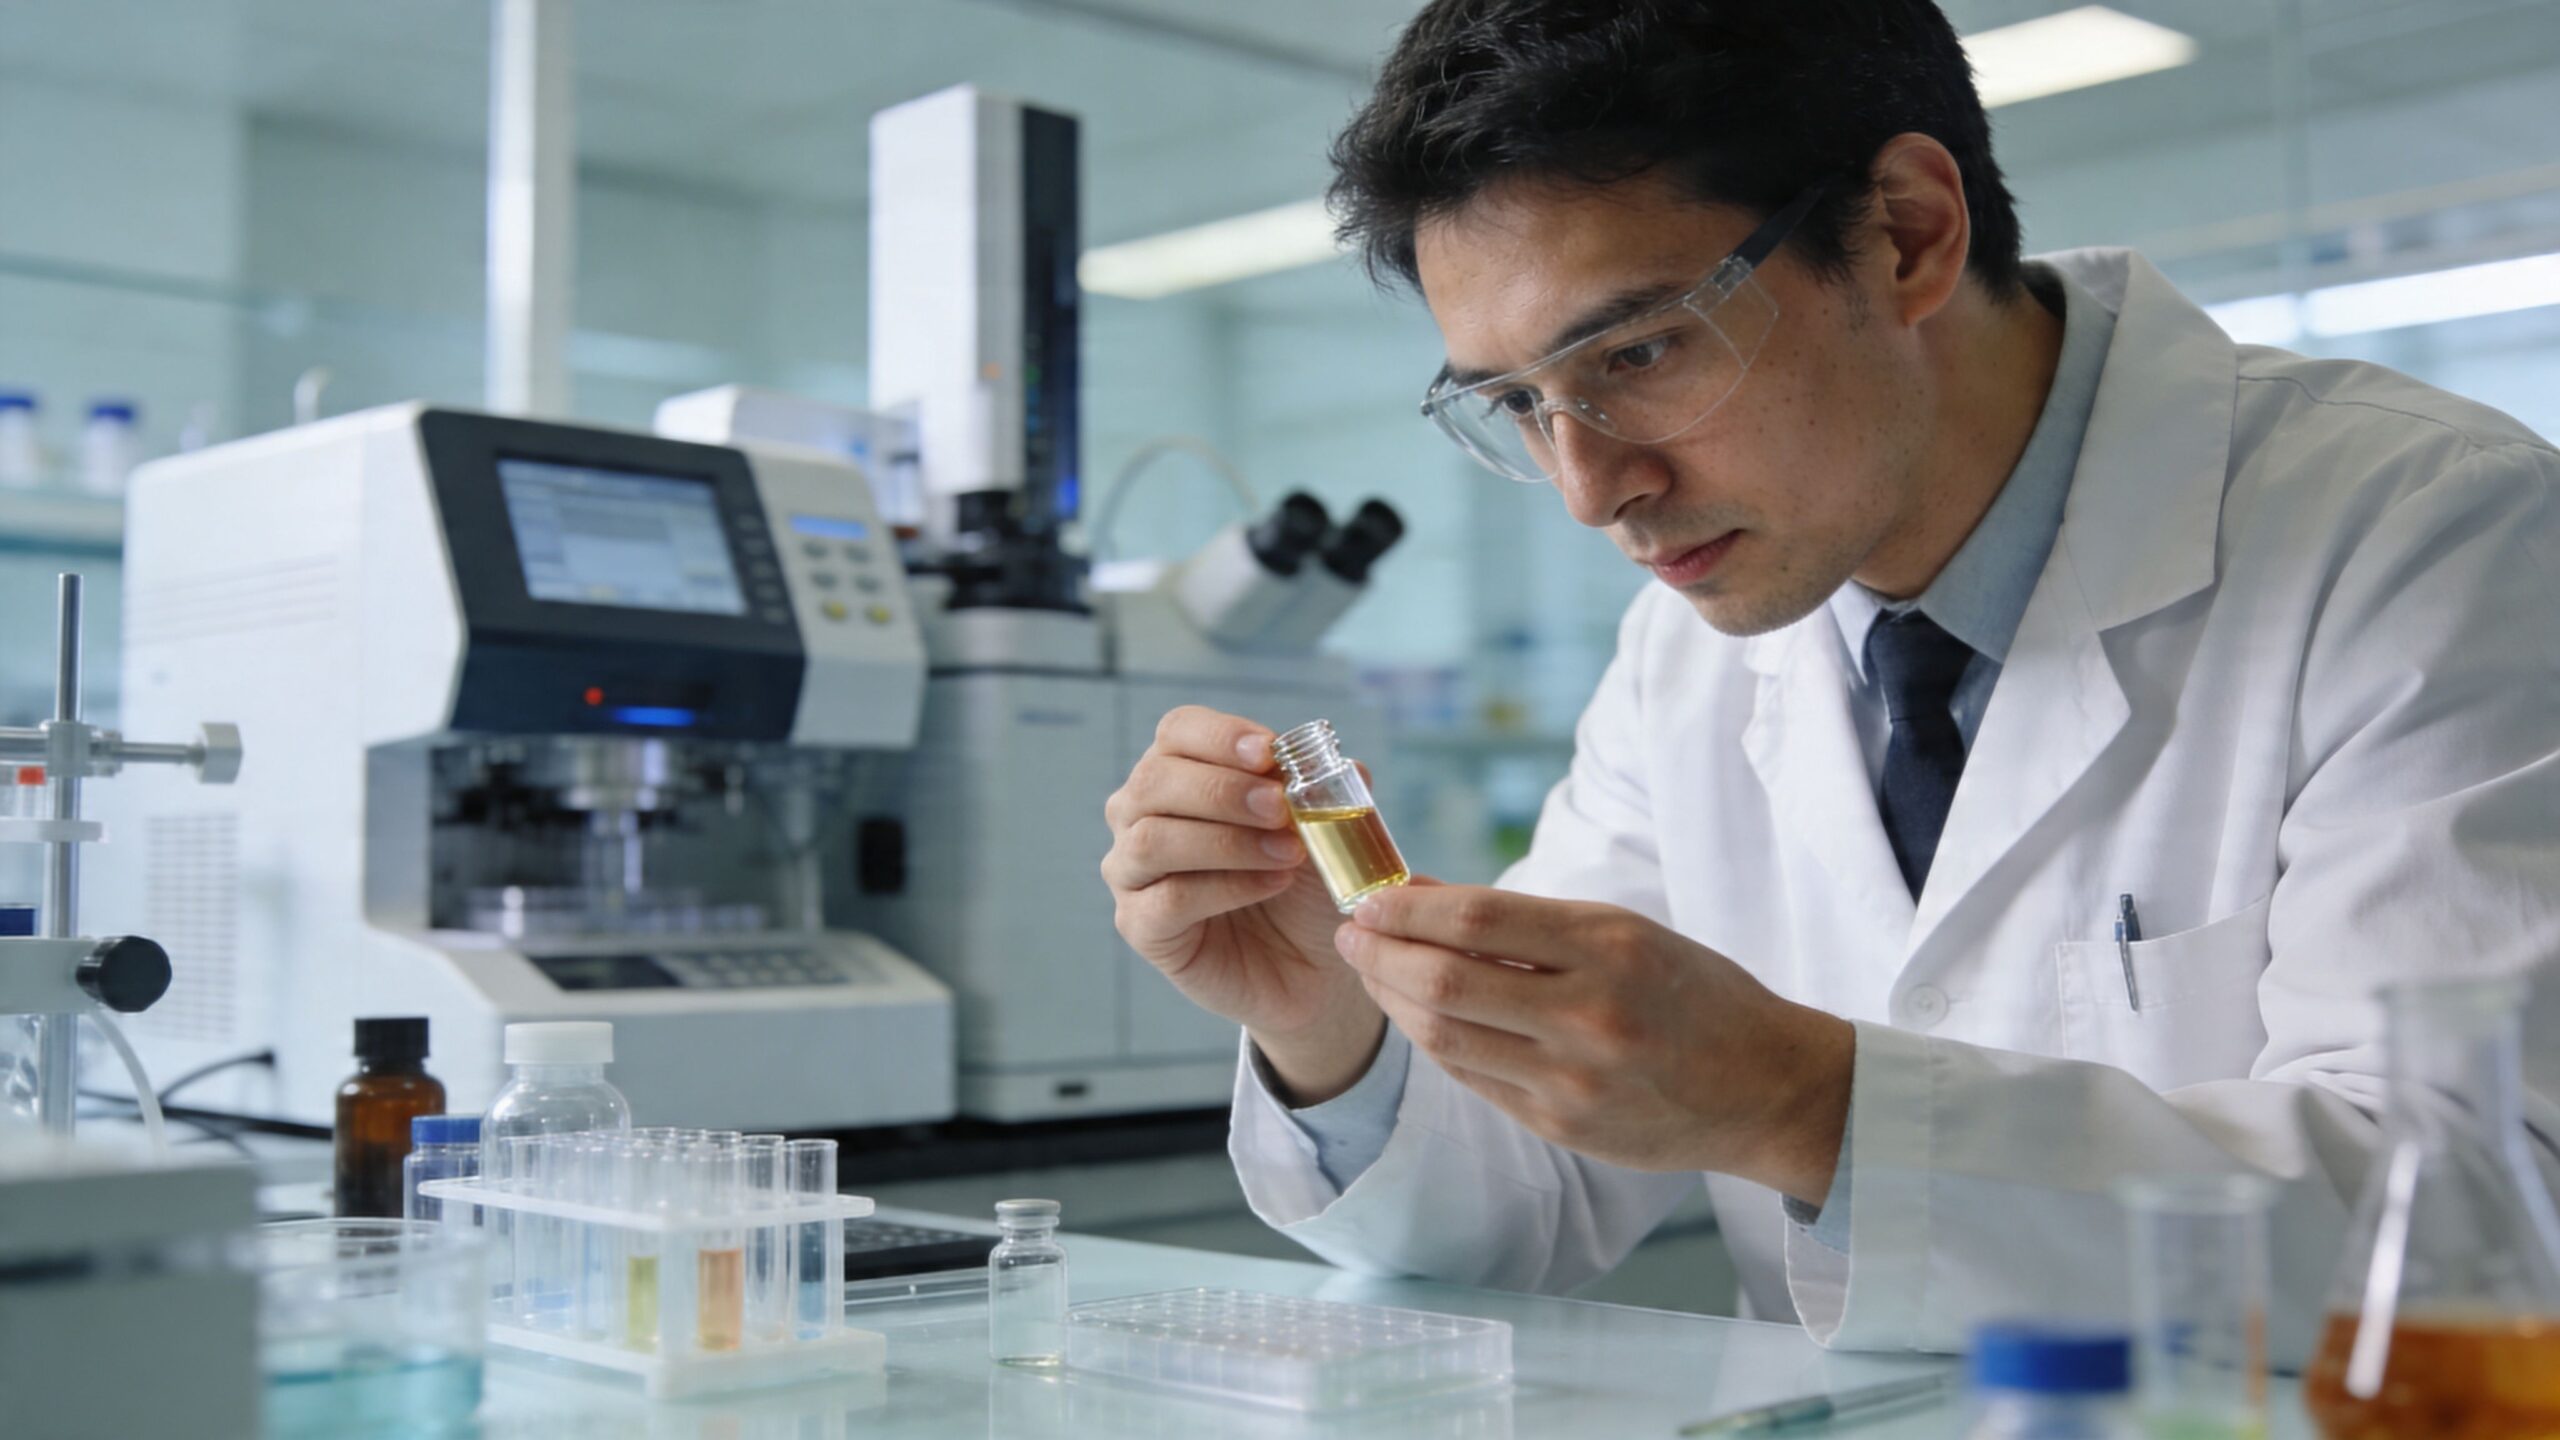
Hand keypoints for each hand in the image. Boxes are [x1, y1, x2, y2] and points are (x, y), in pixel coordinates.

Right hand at [1103, 706, 1384, 1101]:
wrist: (1313, 964)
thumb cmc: (1306, 885)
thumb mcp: (1325, 829)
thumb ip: (1331, 792)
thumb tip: (1348, 767)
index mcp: (1179, 772)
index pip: (1177, 731)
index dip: (1220, 736)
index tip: (1269, 752)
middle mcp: (1140, 814)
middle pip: (1155, 780)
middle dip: (1224, 791)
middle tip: (1280, 809)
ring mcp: (1132, 871)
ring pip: (1152, 839)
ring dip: (1226, 840)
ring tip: (1288, 853)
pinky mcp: (1141, 926)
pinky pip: (1168, 900)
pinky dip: (1225, 888)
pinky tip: (1271, 885)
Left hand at [1334, 885, 1854, 1203]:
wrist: (1764, 1088)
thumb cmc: (1693, 994)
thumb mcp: (1625, 932)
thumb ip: (1527, 922)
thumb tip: (1422, 895)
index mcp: (1609, 949)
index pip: (1478, 918)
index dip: (1408, 908)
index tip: (1370, 897)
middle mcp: (1587, 1016)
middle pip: (1446, 982)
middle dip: (1380, 955)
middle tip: (1352, 935)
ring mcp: (1571, 1080)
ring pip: (1445, 1037)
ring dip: (1394, 1001)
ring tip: (1373, 972)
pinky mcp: (1559, 1126)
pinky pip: (1471, 1077)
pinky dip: (1434, 1041)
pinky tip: (1417, 1016)